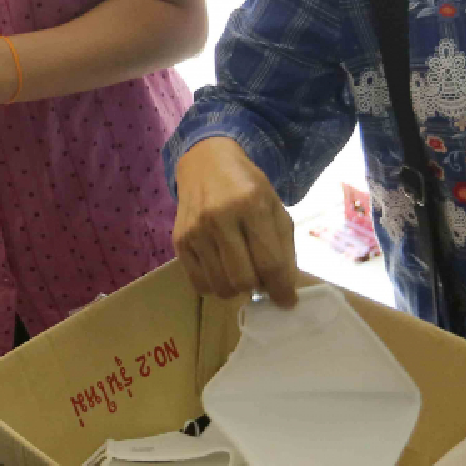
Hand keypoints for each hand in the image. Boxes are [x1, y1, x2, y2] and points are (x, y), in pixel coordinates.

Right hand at [173, 137, 299, 303]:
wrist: (206, 164)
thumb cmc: (247, 187)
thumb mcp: (275, 207)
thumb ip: (283, 247)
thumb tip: (284, 291)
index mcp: (251, 205)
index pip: (270, 262)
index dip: (282, 289)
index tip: (287, 301)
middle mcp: (220, 217)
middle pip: (243, 279)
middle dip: (258, 287)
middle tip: (261, 278)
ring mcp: (196, 230)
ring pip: (221, 286)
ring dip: (236, 288)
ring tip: (241, 271)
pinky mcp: (179, 241)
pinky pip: (199, 284)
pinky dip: (215, 285)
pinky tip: (222, 269)